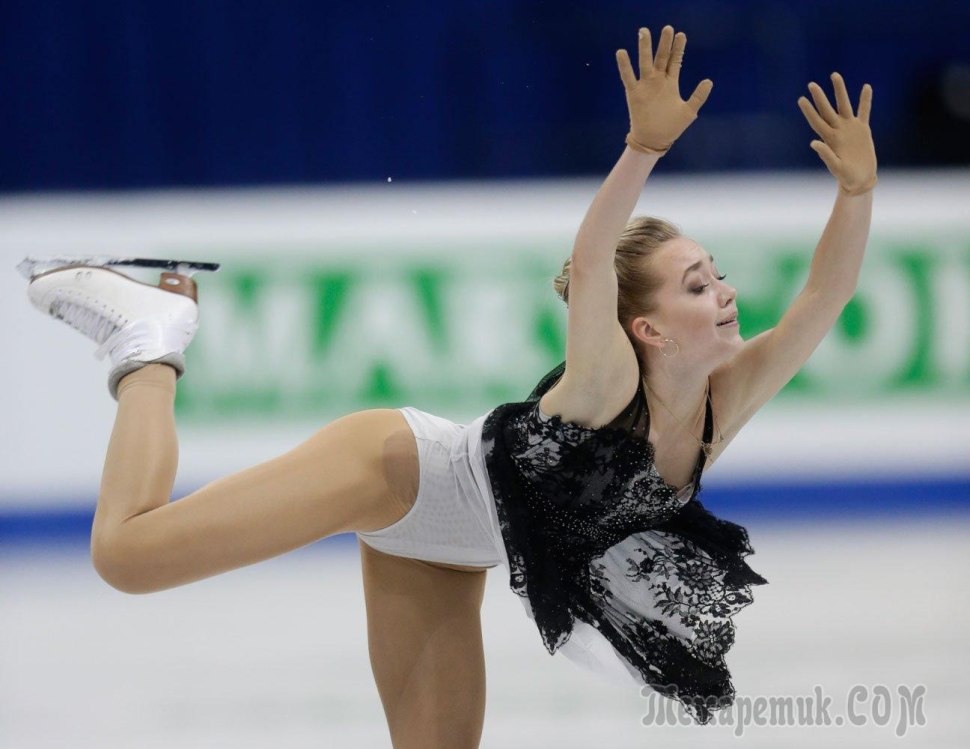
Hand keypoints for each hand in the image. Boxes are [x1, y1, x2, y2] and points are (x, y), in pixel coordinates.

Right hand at [615, 25, 712, 155]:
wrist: (654, 141)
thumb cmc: (672, 127)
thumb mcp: (689, 111)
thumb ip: (699, 96)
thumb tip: (709, 81)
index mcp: (671, 83)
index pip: (675, 60)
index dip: (678, 48)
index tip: (681, 34)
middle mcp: (658, 81)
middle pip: (661, 57)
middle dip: (664, 43)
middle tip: (667, 28)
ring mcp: (645, 85)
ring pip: (644, 62)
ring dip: (644, 47)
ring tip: (643, 32)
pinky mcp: (634, 93)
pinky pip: (628, 77)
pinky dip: (624, 65)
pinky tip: (622, 52)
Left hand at [798, 73, 877, 195]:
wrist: (860, 179)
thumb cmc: (846, 177)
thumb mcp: (836, 167)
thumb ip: (826, 155)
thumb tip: (813, 142)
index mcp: (830, 139)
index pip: (817, 121)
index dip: (809, 111)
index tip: (801, 99)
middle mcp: (838, 131)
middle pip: (827, 110)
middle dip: (820, 97)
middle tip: (811, 84)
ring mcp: (850, 128)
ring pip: (844, 105)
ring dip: (840, 91)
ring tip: (834, 75)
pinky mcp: (863, 129)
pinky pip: (864, 112)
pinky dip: (865, 100)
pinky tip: (866, 87)